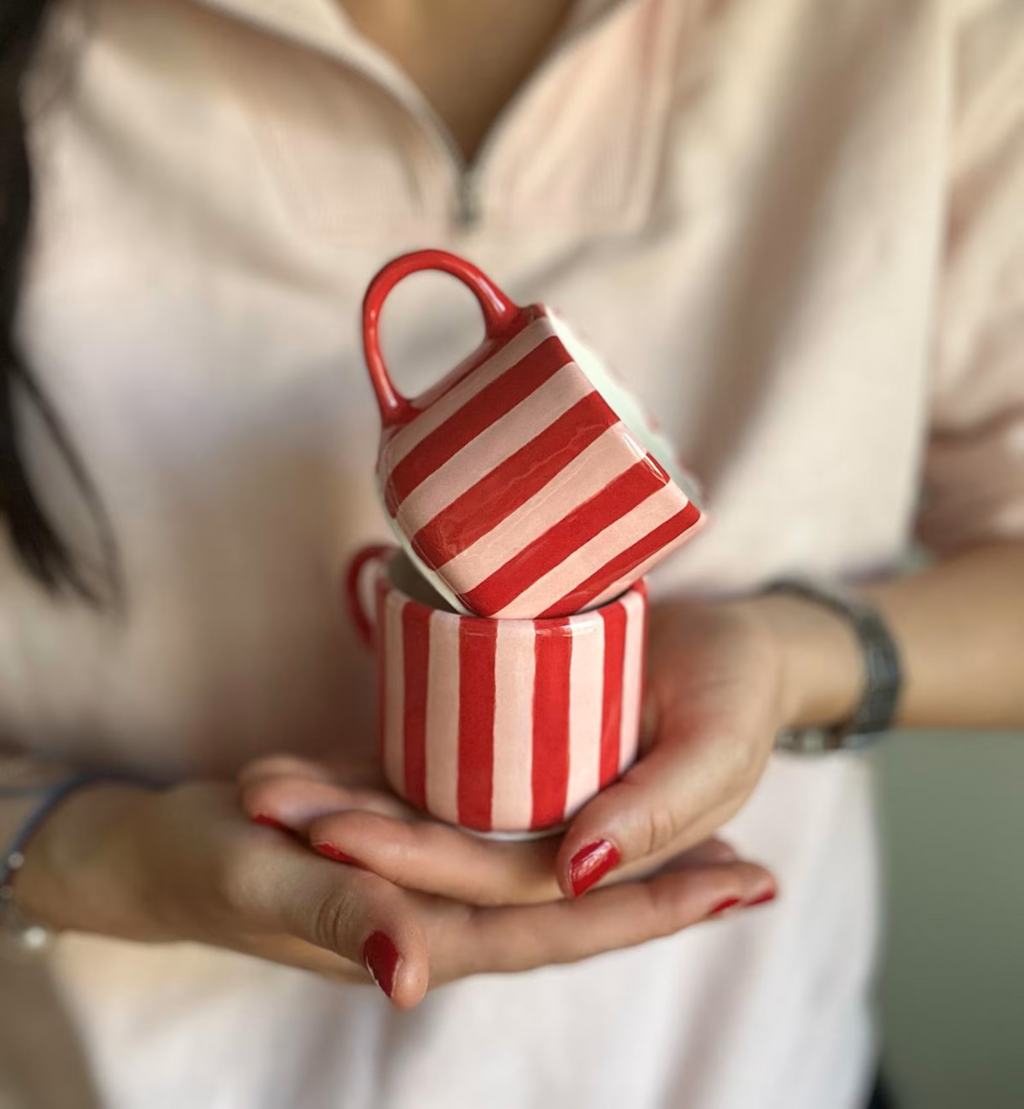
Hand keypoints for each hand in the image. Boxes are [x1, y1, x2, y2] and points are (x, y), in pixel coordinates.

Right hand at [14, 770, 774, 1009]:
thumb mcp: (260, 880)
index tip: (734, 887)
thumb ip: (337, 921)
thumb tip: (412, 973)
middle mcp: (444, 919)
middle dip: (667, 891)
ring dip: (625, 861)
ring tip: (705, 834)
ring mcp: (432, 886)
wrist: (152, 850)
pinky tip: (595, 796)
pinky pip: (502, 838)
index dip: (650, 909)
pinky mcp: (414, 847)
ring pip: (550, 875)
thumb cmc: (202, 867)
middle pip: (578, 910)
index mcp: (424, 936)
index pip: (562, 928)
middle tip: (755, 867)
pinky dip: (559, 824)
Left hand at [259, 593, 856, 909]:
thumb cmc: (739, 693)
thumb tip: (581, 871)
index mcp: (599, 865)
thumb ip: (660, 810)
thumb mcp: (720, 747)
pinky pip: (431, 767)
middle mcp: (547, 845)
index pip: (493, 880)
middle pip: (437, 850)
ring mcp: (522, 801)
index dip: (413, 861)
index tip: (333, 836)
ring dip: (345, 804)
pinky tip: (305, 761)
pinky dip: (369, 769)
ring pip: (422, 815)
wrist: (736, 643)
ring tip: (264, 784)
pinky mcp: (506, 752)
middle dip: (352, 832)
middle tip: (269, 802)